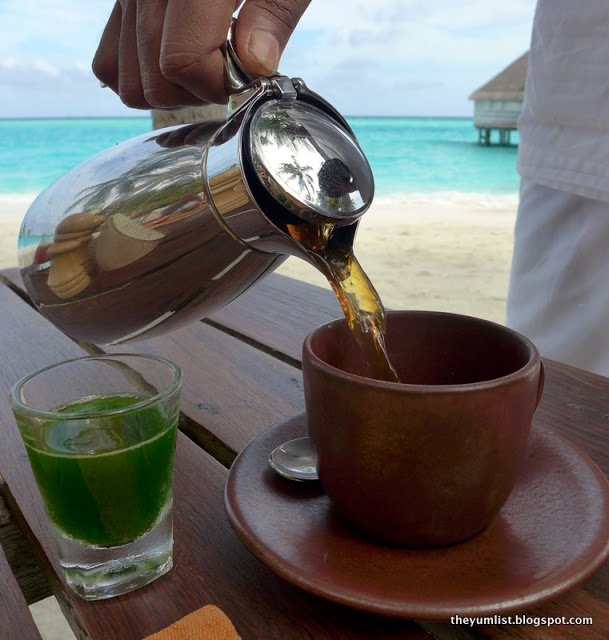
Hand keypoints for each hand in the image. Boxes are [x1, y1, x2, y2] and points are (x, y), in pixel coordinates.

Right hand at [92, 0, 311, 108]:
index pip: (182, 62)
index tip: (248, 76)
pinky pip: (110, 61)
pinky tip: (179, 57)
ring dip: (171, 89)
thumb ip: (273, 13)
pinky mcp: (118, 0)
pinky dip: (143, 74)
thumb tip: (254, 64)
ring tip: (206, 63)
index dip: (220, 84)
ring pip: (126, 80)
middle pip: (154, 82)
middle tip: (231, 71)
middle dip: (198, 91)